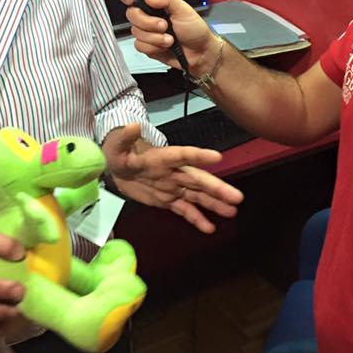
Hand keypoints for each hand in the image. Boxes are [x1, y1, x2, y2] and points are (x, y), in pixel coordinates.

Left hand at [102, 122, 243, 233]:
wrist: (115, 167)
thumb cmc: (118, 151)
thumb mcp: (116, 144)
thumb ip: (125, 137)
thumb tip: (133, 125)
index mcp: (162, 157)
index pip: (182, 155)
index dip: (198, 156)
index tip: (217, 158)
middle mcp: (173, 172)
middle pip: (197, 179)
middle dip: (216, 188)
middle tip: (237, 197)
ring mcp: (172, 187)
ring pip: (196, 196)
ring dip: (214, 204)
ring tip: (232, 212)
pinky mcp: (167, 200)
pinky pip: (184, 210)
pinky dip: (196, 219)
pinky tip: (210, 228)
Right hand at [122, 0, 218, 76]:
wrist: (199, 53)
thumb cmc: (195, 30)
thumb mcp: (184, 9)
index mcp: (156, 3)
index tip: (132, 1)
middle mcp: (149, 16)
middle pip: (132, 14)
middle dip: (148, 22)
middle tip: (164, 25)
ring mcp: (147, 31)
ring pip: (136, 32)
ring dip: (155, 38)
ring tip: (170, 39)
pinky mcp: (147, 46)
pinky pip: (139, 45)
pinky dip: (153, 47)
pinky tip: (164, 47)